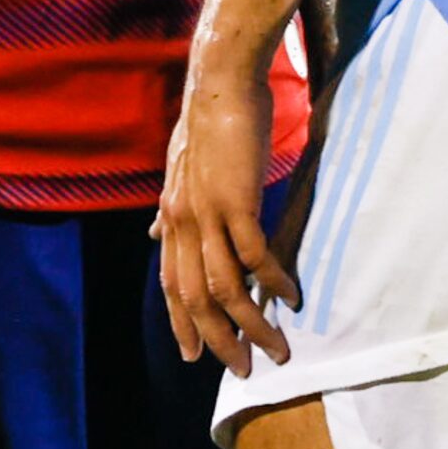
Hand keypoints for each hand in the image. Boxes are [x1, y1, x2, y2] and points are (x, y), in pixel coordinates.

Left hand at [155, 70, 298, 376]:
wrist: (220, 81)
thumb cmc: (209, 121)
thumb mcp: (181, 169)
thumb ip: (172, 208)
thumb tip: (155, 235)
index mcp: (172, 215)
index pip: (171, 284)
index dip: (182, 322)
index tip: (196, 357)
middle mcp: (183, 220)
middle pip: (196, 298)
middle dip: (221, 340)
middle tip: (246, 367)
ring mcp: (208, 212)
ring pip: (226, 288)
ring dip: (254, 324)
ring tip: (279, 348)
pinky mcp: (237, 200)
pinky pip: (255, 256)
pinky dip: (274, 282)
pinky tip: (292, 297)